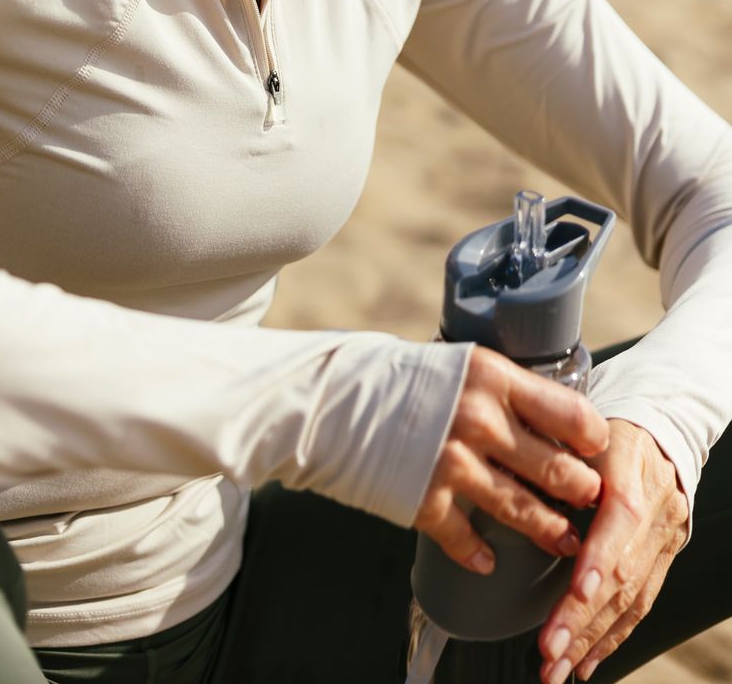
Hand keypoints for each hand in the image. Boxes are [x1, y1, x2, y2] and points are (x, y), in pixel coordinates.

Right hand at [414, 345, 608, 571]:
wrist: (329, 398)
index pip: (569, 413)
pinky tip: (489, 562)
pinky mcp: (426, 500)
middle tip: (591, 501)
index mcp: (491, 378)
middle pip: (555, 469)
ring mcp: (453, 464)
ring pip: (523, 511)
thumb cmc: (395, 375)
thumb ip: (499, 391)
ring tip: (565, 541)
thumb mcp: (457, 365)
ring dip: (550, 531)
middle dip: (581, 491)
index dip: (591, 438)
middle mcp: (479, 421)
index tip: (598, 450)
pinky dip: (480, 555)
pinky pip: (466, 539)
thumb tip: (544, 416)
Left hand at [538, 419, 688, 682]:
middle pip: (623, 569)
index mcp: (631, 468)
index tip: (576, 591)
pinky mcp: (663, 560)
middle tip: (549, 648)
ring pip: (632, 597)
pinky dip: (612, 636)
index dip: (600, 557)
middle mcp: (655, 507)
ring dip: (593, 637)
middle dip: (584, 614)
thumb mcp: (578, 429)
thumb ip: (552, 456)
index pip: (621, 517)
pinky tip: (587, 660)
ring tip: (559, 666)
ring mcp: (663, 538)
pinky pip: (641, 605)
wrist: (655, 434)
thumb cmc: (601, 431)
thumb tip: (509, 485)